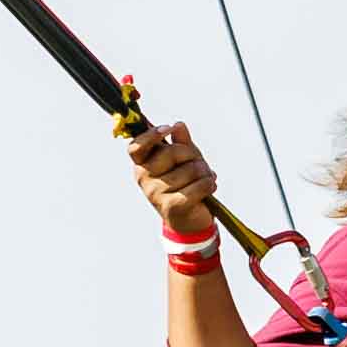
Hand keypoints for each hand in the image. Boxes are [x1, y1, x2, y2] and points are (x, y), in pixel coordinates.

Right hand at [123, 115, 227, 240]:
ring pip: (190, 169)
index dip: (151, 135)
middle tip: (199, 165)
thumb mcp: (184, 160)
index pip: (137, 147)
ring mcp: (155, 193)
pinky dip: (209, 184)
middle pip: (172, 152)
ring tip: (205, 179)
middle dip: (192, 155)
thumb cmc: (185, 185)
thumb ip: (181, 143)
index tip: (168, 129)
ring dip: (205, 173)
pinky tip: (209, 187)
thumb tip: (179, 125)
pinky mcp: (172, 206)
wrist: (188, 222)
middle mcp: (144, 178)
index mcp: (141, 165)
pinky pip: (199, 185)